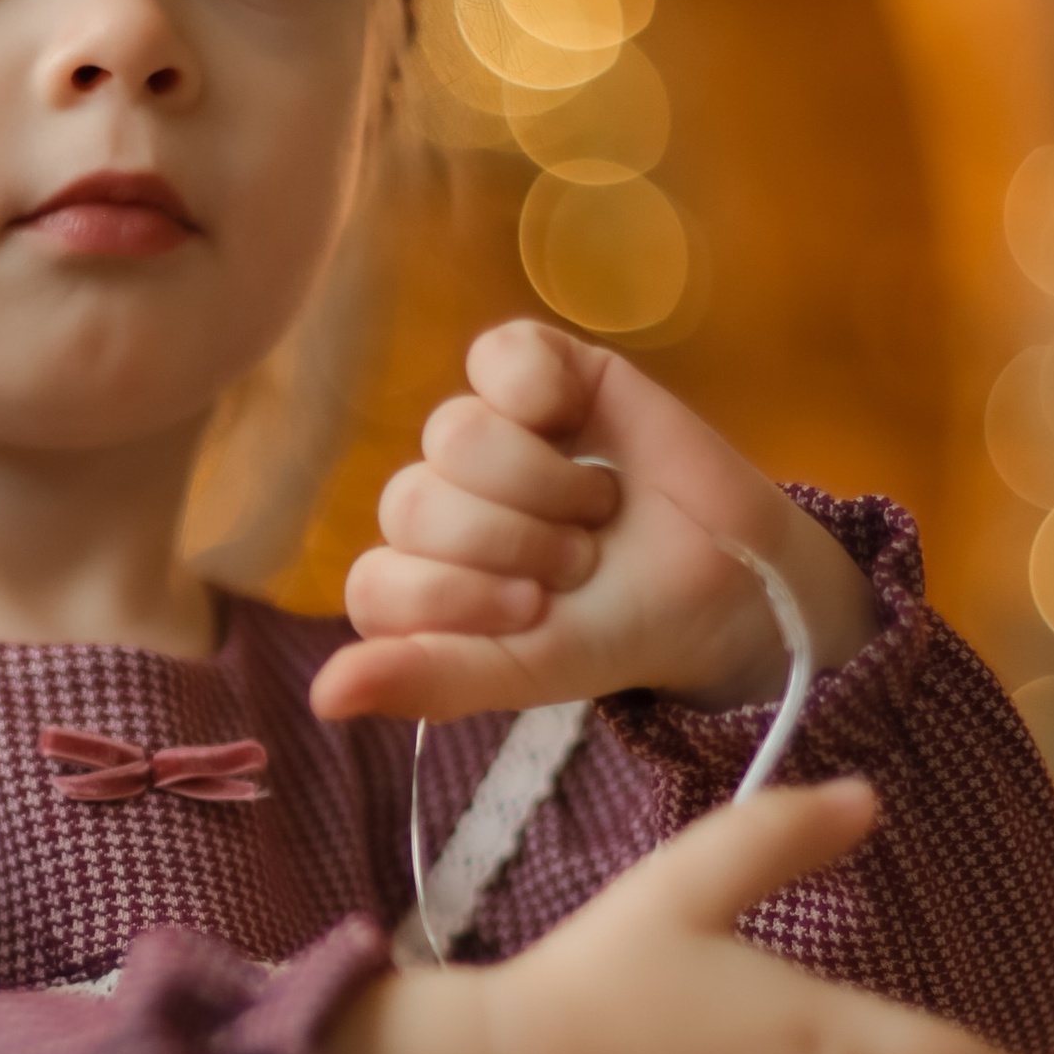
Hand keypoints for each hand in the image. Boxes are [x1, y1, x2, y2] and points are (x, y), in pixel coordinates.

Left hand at [310, 319, 877, 726]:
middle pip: (413, 503)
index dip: (458, 598)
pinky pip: (497, 355)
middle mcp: (433, 503)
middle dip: (514, 544)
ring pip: (455, 434)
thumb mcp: (528, 671)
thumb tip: (324, 698)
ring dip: (544, 484)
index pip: (376, 583)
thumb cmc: (620, 629)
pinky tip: (580, 421)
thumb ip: (429, 680)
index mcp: (414, 582)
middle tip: (578, 562)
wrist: (729, 579)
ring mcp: (479, 431)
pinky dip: (541, 390)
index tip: (535, 613)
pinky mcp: (531, 370)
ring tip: (595, 509)